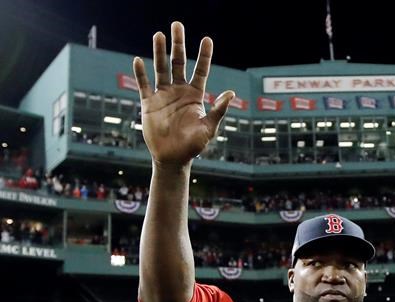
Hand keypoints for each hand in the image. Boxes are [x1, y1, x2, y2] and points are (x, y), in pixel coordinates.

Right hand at [132, 22, 234, 164]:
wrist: (173, 158)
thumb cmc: (193, 146)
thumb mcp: (209, 128)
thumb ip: (218, 110)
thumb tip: (231, 93)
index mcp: (195, 95)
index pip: (201, 70)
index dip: (204, 55)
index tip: (207, 39)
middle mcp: (179, 91)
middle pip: (179, 62)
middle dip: (178, 44)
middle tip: (177, 24)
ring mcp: (163, 95)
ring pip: (161, 68)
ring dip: (159, 52)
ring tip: (159, 34)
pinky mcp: (149, 103)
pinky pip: (143, 85)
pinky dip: (140, 73)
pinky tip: (138, 60)